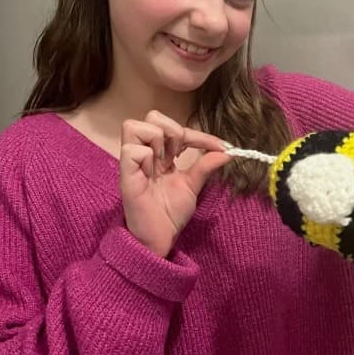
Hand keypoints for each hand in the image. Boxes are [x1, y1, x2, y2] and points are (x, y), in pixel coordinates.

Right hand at [119, 111, 230, 257]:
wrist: (160, 238)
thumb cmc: (170, 212)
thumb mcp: (193, 185)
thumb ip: (205, 165)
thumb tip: (228, 151)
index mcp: (159, 154)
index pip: (174, 128)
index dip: (198, 134)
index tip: (219, 146)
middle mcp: (144, 154)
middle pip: (151, 116)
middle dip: (172, 129)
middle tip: (180, 153)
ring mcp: (132, 163)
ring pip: (133, 126)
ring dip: (156, 139)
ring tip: (165, 161)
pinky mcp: (125, 175)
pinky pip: (131, 150)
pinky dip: (146, 156)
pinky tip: (154, 172)